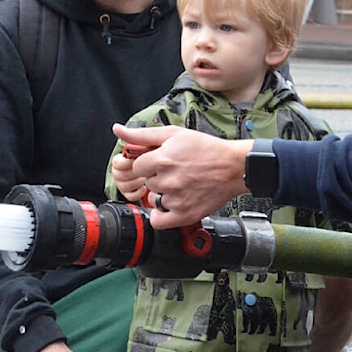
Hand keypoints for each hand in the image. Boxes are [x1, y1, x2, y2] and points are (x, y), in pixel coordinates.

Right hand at [110, 152, 146, 201]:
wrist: (150, 168)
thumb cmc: (146, 158)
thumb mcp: (142, 149)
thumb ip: (138, 148)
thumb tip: (139, 145)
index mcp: (118, 161)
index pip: (117, 163)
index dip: (128, 162)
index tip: (138, 160)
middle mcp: (117, 173)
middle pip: (121, 176)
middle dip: (135, 173)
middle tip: (144, 170)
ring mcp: (121, 185)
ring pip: (125, 186)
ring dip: (138, 182)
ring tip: (146, 178)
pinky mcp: (127, 194)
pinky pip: (131, 196)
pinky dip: (139, 192)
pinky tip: (144, 187)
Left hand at [111, 124, 252, 229]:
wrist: (233, 167)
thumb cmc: (206, 148)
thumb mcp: (173, 133)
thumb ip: (142, 135)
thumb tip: (118, 130)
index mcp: (162, 159)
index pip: (137, 167)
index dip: (149, 164)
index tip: (161, 163)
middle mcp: (167, 180)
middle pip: (147, 183)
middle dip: (157, 178)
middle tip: (175, 172)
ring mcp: (176, 200)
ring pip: (154, 200)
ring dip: (163, 195)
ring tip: (180, 186)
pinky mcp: (185, 214)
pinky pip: (159, 221)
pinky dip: (162, 215)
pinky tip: (174, 203)